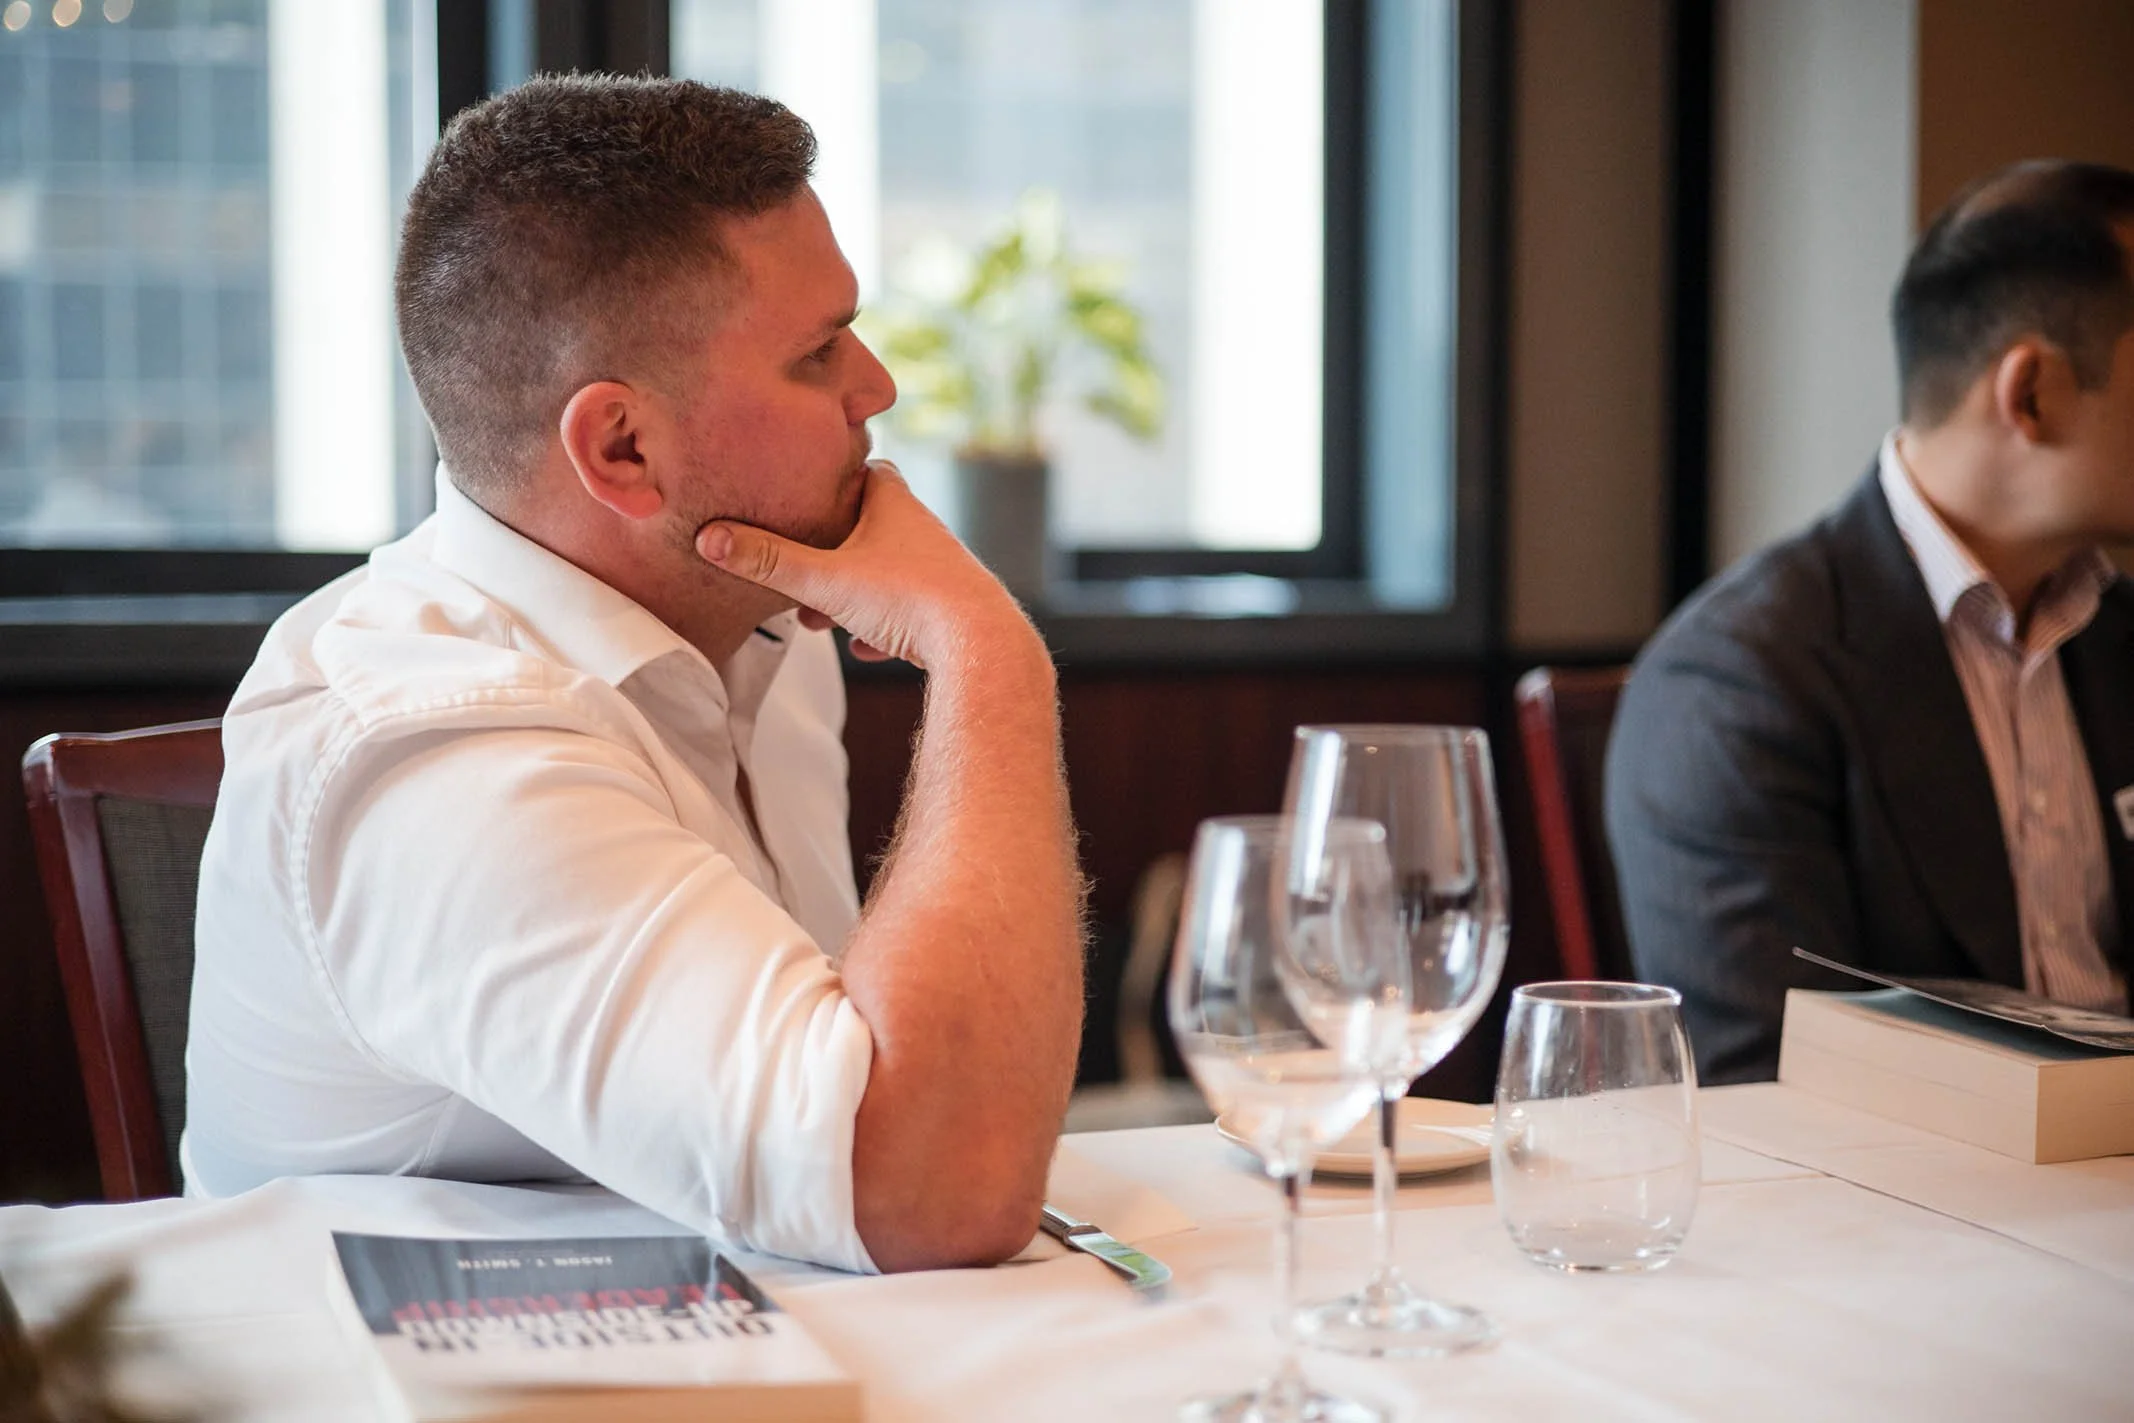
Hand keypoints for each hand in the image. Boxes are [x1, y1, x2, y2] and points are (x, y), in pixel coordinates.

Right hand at [695, 461, 1030, 669]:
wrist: (981, 645)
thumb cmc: (907, 598)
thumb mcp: (824, 579)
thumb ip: (767, 561)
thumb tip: (710, 538)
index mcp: (894, 503)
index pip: (863, 470)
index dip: (833, 478)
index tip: (804, 489)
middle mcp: (923, 529)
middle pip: (869, 527)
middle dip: (832, 551)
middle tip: (801, 572)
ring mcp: (942, 570)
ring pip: (887, 574)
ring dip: (854, 595)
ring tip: (822, 621)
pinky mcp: (954, 611)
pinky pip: (912, 614)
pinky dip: (886, 629)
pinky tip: (870, 649)